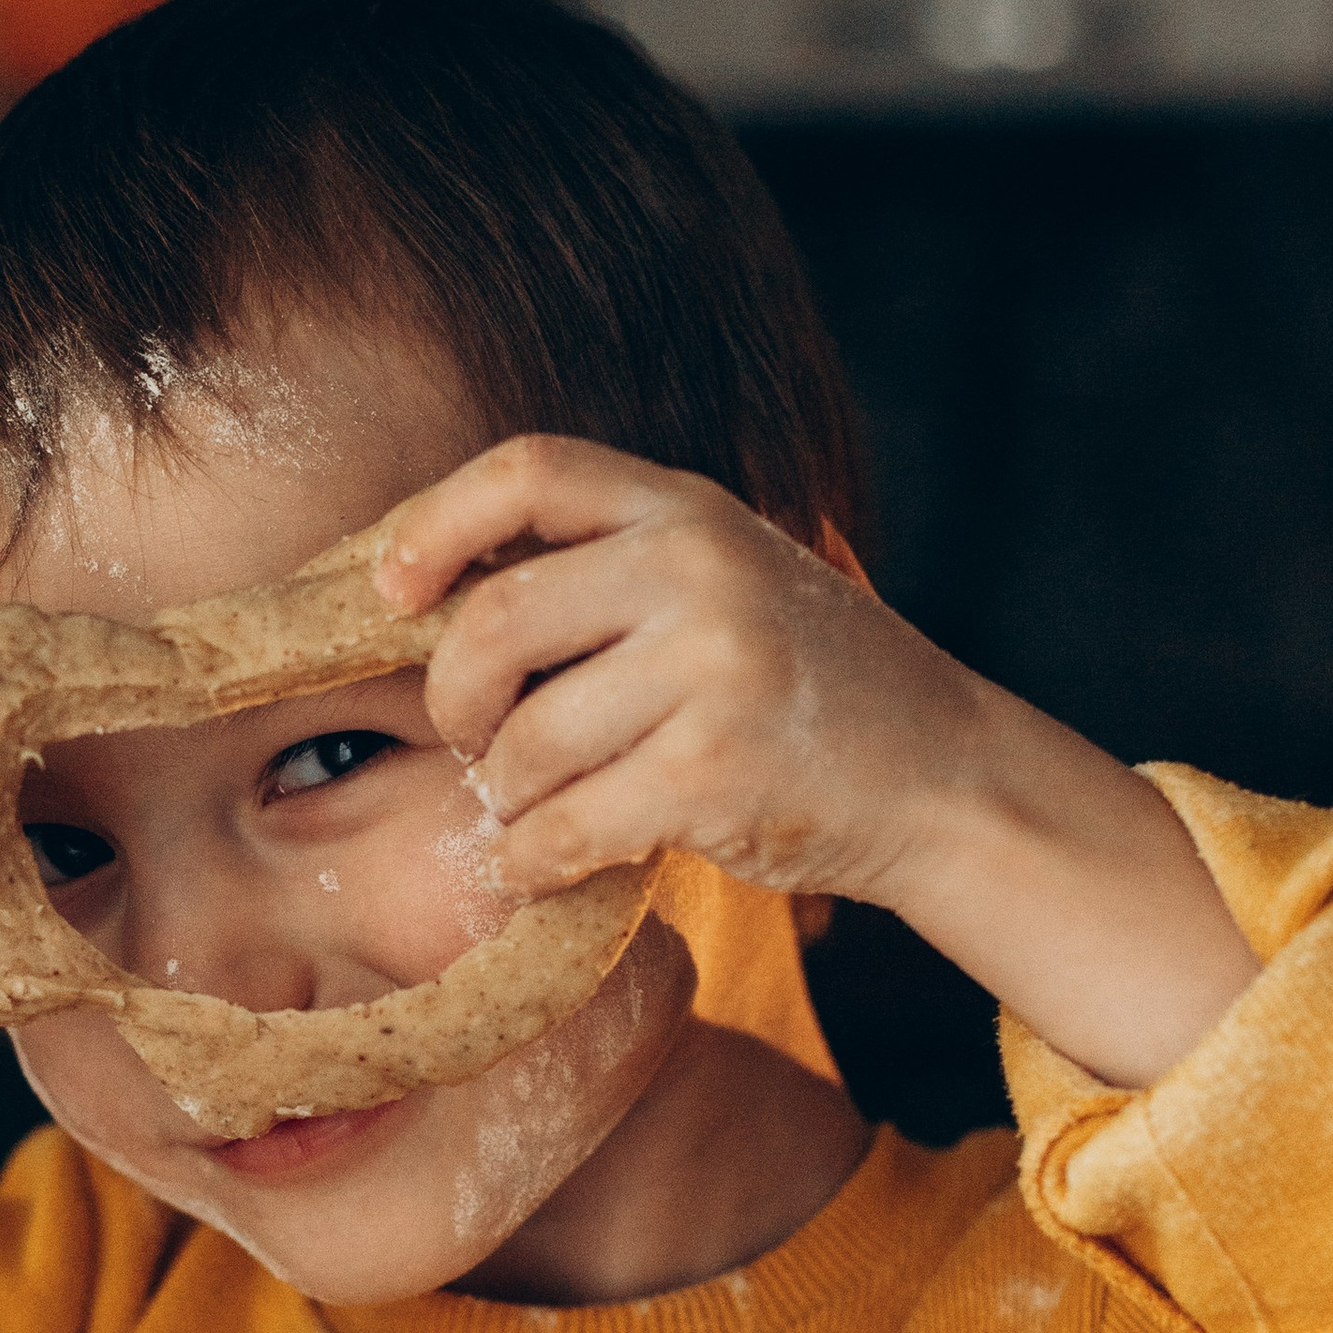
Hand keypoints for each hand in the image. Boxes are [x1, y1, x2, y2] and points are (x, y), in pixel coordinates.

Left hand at [379, 438, 1255, 1086]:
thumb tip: (426, 600)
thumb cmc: (803, 686)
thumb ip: (608, 572)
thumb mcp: (722, 582)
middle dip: (454, 702)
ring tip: (538, 805)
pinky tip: (545, 863)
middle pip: (492, 623)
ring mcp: (712, 666)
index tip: (390, 588)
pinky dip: (532, 859)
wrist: (943, 775)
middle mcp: (699, 568)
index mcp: (687, 508)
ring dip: (505, 796)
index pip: (526, 469)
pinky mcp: (714, 769)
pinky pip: (564, 825)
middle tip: (472, 740)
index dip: (434, 524)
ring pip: (524, 743)